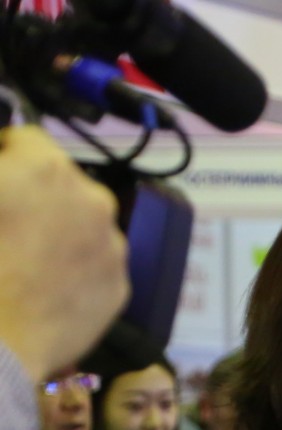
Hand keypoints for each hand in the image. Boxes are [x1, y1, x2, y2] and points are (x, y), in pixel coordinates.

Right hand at [0, 127, 127, 380]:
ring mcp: (113, 246)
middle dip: (35, 195)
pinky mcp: (120, 287)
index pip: (25, 138)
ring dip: (60, 231)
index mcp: (45, 168)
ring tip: (24, 259)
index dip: (3, 155)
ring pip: (84, 224)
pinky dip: (76, 269)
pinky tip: (45, 286)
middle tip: (6, 222)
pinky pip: (97, 265)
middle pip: (62, 183)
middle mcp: (93, 201)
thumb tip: (2, 168)